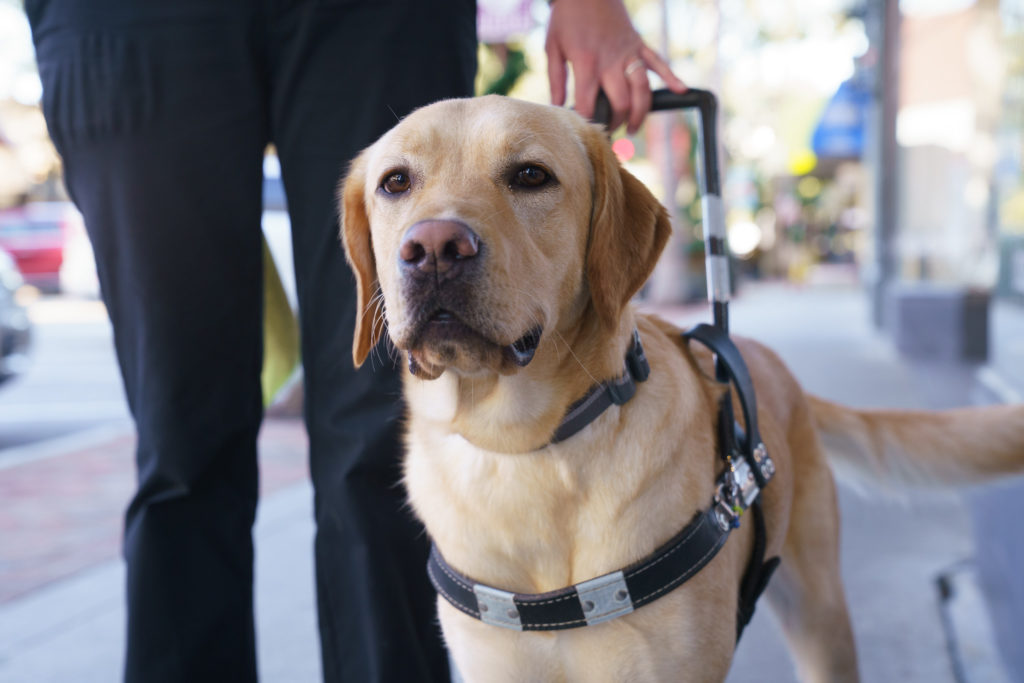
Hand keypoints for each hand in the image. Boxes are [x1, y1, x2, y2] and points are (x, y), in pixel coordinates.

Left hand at [545, 0, 686, 133]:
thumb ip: (556, 79)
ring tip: (633, 128)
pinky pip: (658, 63)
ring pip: (642, 90)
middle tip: (610, 132)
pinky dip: (672, 77)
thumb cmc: (568, 17)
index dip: (587, 122)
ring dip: (640, 113)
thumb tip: (556, 106)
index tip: (585, 131)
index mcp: (587, 63)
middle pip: (621, 103)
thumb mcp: (553, 47)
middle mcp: (611, 61)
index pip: (589, 104)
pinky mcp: (639, 44)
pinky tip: (681, 91)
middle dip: (616, 123)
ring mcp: (629, 53)